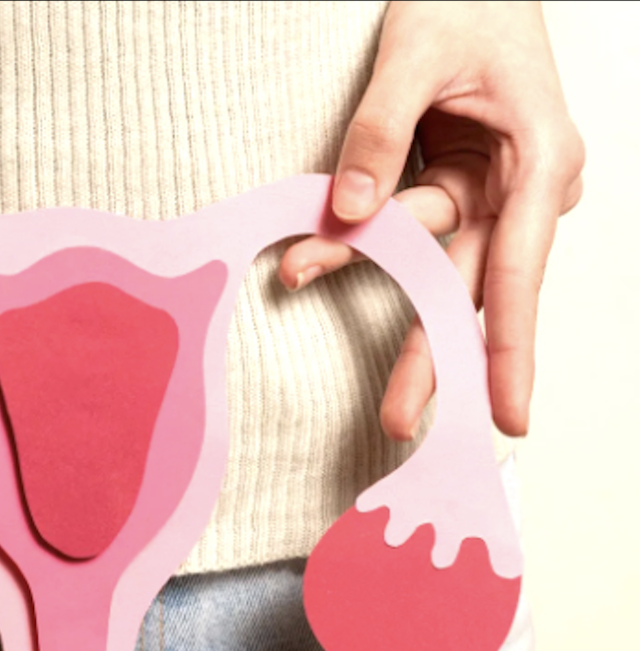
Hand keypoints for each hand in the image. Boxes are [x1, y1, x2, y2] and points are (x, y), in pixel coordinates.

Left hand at [279, 0, 583, 439]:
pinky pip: (413, 227)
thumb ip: (379, 132)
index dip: (510, 345)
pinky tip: (321, 253)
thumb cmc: (464, 2)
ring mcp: (494, 190)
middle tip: (400, 418)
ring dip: (364, 268)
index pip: (519, 266)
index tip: (507, 410)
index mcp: (541, 156)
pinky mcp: (462, 185)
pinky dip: (366, 240)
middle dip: (432, 353)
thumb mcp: (415, 54)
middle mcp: (525, 185)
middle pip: (475, 286)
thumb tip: (348, 211)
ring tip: (299, 273)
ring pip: (431, 256)